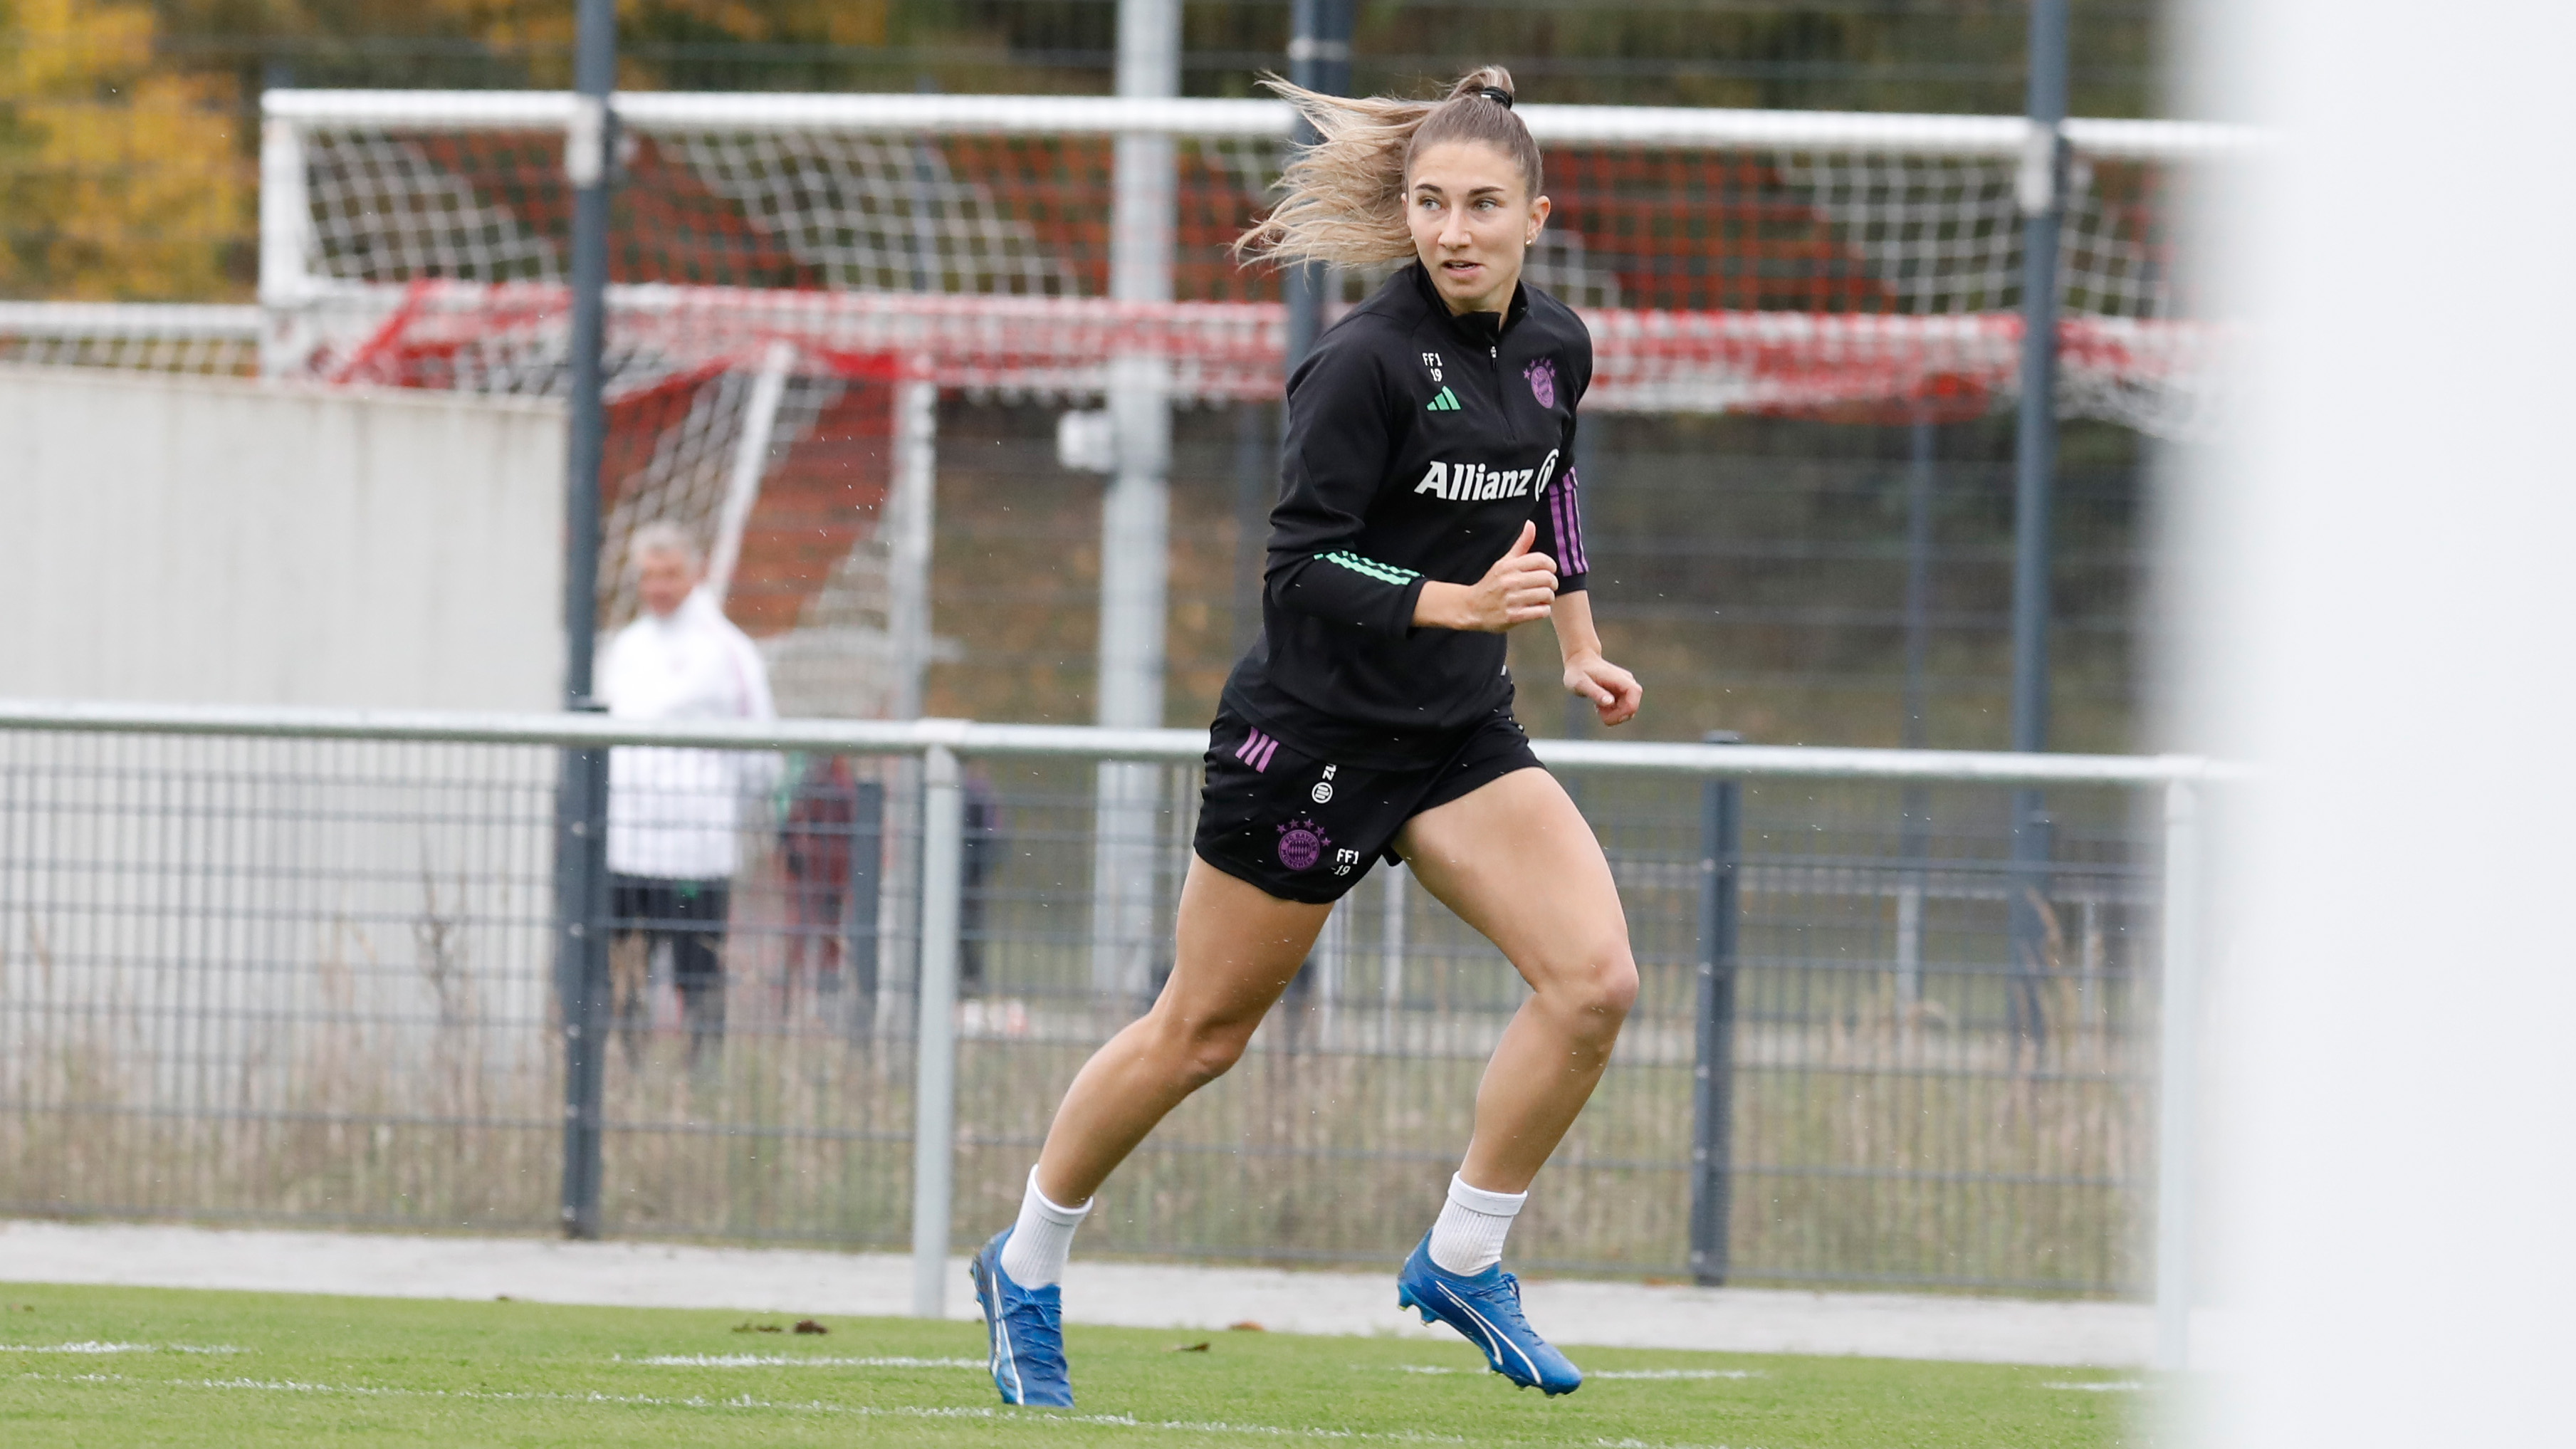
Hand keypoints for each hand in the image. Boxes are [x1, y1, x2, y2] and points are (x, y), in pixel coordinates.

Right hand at [1418, 522, 1556, 632]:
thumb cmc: (1491, 584)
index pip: (1542, 560)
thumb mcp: (1504, 562)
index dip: (1551, 566)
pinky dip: (1544, 610)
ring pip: (1546, 595)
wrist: (1472, 607)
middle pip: (1547, 578)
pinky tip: (1538, 608)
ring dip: (1549, 597)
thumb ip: (1521, 545)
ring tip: (1543, 598)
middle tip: (1548, 586)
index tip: (1549, 571)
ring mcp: (1511, 600)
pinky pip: (1541, 612)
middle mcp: (1510, 581)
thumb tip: (1531, 524)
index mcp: (1509, 566)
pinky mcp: (1513, 617)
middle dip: (1552, 583)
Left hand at [1563, 650, 1642, 726]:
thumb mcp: (1581, 683)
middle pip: (1631, 709)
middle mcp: (1628, 682)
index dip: (1621, 714)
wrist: (1579, 661)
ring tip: (1597, 705)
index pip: (1632, 703)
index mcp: (1621, 680)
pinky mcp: (1623, 691)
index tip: (1604, 715)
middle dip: (1615, 716)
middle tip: (1597, 709)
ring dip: (1613, 714)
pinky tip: (1599, 704)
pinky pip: (1623, 708)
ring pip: (1628, 710)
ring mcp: (1627, 687)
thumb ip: (1596, 692)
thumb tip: (1610, 702)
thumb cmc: (1578, 672)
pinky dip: (1612, 711)